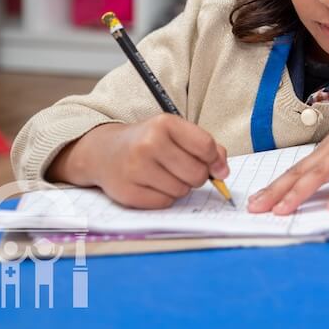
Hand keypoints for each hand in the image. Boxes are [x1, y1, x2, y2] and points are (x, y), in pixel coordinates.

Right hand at [48, 115, 228, 209]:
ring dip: (180, 187)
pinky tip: (153, 186)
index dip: (215, 161)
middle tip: (184, 169)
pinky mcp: (128, 192)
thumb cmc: (149, 141)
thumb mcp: (176, 133)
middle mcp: (149, 144)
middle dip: (198, 176)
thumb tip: (223, 172)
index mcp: (165, 124)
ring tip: (165, 175)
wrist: (104, 152)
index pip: (206, 147)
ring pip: (182, 190)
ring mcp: (136, 169)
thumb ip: (206, 147)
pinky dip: (165, 198)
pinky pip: (164, 204)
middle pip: (197, 173)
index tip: (216, 166)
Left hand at [247, 79, 328, 214]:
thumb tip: (323, 175)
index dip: (276, 185)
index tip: (257, 200)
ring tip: (282, 210)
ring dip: (300, 192)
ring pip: (321, 172)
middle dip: (276, 191)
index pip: (297, 169)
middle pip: (301, 171)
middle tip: (255, 208)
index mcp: (328, 146)